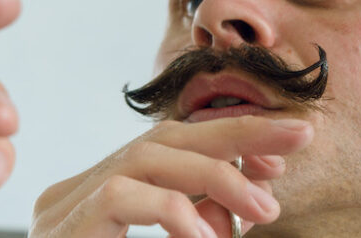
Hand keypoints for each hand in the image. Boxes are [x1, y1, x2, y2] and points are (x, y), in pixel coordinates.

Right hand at [30, 116, 312, 237]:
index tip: (284, 145)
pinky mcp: (61, 229)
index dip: (229, 139)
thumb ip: (203, 224)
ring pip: (144, 158)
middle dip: (235, 134)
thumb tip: (255, 198)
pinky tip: (207, 236)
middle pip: (161, 140)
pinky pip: (120, 197)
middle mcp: (78, 193)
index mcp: (102, 198)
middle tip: (299, 134)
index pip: (169, 150)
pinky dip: (173, 210)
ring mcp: (63, 208)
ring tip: (264, 204)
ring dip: (215, 174)